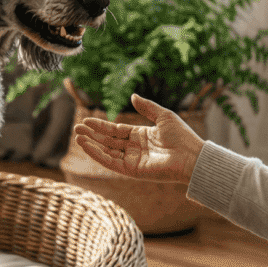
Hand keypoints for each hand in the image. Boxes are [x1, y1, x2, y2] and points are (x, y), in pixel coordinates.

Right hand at [73, 94, 203, 183]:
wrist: (191, 156)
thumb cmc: (182, 136)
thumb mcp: (163, 115)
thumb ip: (146, 107)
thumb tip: (132, 96)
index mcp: (141, 136)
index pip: (116, 131)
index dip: (101, 126)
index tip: (87, 120)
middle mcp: (134, 149)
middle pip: (108, 141)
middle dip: (92, 135)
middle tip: (76, 128)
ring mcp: (132, 160)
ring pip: (107, 152)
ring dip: (91, 145)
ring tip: (77, 136)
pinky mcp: (132, 170)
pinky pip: (111, 162)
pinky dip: (97, 155)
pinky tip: (87, 146)